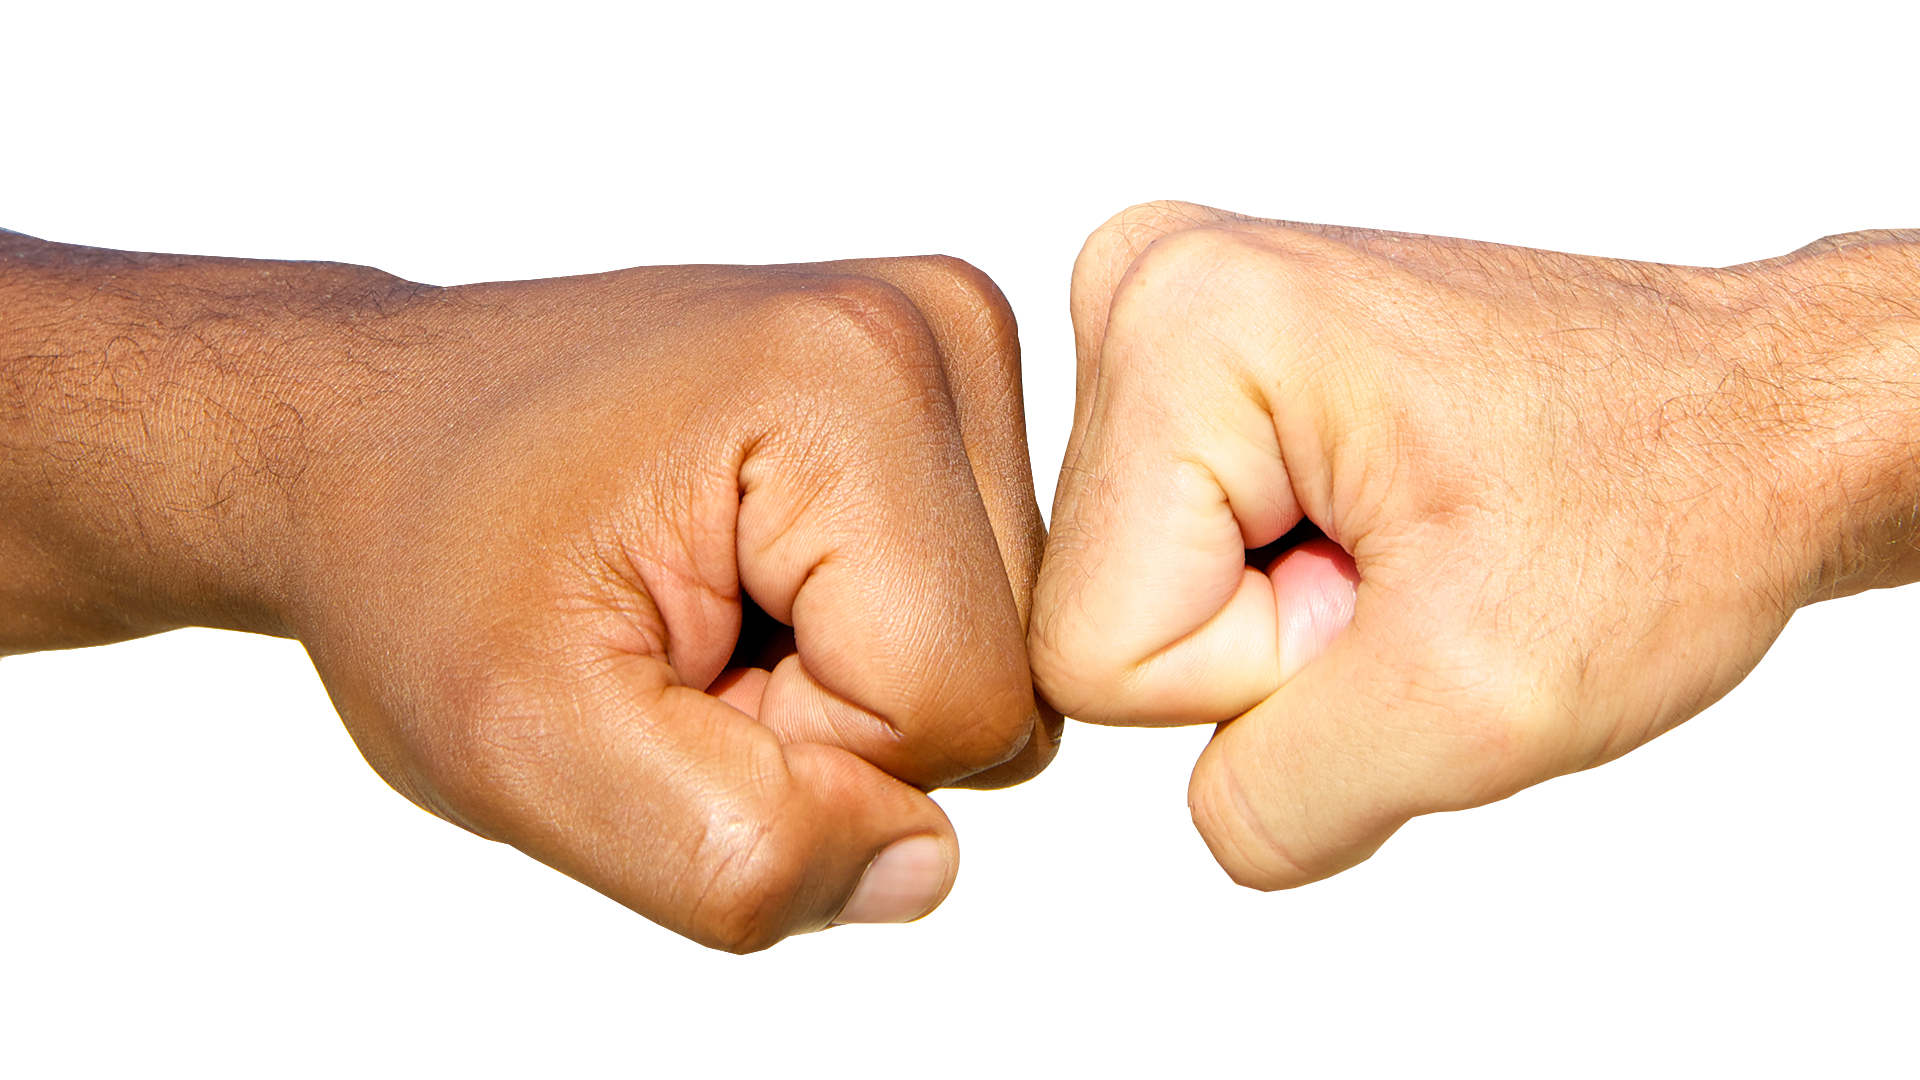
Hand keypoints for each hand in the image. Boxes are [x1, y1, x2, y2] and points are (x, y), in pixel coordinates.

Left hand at [1, 239, 1056, 950]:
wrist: (372, 435)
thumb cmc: (424, 561)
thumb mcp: (523, 747)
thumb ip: (736, 846)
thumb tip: (925, 864)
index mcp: (853, 382)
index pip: (958, 709)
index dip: (802, 756)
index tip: (662, 670)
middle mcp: (934, 330)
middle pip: (1001, 678)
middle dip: (831, 722)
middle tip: (674, 643)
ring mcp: (947, 347)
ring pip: (997, 653)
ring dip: (844, 685)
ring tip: (702, 603)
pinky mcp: (938, 390)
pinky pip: (973, 608)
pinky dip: (860, 638)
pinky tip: (749, 576)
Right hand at [1031, 202, 1919, 888]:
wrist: (1760, 420)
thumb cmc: (1667, 506)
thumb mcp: (1480, 708)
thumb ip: (1275, 803)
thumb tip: (1199, 808)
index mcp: (1180, 326)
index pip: (1097, 653)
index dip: (1266, 675)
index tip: (1405, 588)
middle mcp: (1143, 286)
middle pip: (1104, 612)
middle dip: (1271, 641)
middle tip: (1417, 564)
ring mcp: (1165, 312)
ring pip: (1138, 594)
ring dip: (1283, 613)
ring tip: (1412, 535)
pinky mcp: (1199, 358)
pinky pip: (1170, 556)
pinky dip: (1281, 577)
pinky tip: (1381, 520)